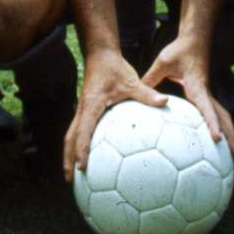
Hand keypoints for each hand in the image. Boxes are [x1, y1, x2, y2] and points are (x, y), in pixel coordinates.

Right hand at [65, 48, 167, 180]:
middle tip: (71, 180)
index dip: (81, 150)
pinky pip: (78, 129)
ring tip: (73, 173)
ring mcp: (82, 110)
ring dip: (70, 153)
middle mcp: (83, 110)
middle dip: (68, 159)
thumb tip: (165, 102)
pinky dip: (77, 143)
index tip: (82, 168)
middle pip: (70, 139)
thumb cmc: (115, 67)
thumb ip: (147, 94)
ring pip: (70, 135)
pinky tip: (87, 153)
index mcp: (91, 106)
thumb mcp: (132, 80)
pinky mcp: (85, 109)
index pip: (83, 132)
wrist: (101, 53)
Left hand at [143, 36, 233, 157]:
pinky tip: (217, 137)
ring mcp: (207, 92)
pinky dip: (219, 124)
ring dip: (229, 131)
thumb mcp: (163, 62)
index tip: (217, 139)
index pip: (207, 107)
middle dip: (231, 134)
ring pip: (222, 114)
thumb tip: (138, 94)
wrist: (194, 37)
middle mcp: (206, 92)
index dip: (212, 123)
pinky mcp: (205, 93)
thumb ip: (151, 78)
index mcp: (198, 86)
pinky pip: (215, 111)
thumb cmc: (179, 49)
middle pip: (223, 115)